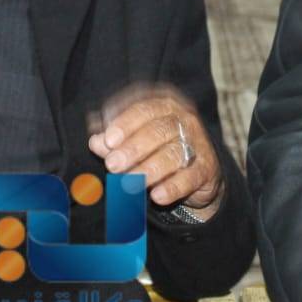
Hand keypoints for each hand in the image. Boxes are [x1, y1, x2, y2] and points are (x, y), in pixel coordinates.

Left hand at [88, 84, 224, 217]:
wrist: (199, 170)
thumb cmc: (159, 148)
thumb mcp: (135, 141)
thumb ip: (114, 141)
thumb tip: (95, 141)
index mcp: (164, 105)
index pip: (144, 109)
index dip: (125, 123)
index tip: (108, 139)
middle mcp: (184, 119)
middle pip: (158, 130)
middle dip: (133, 148)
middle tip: (112, 165)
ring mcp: (198, 143)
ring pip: (173, 154)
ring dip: (149, 169)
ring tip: (129, 183)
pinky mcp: (206, 168)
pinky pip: (190, 177)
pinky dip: (173, 187)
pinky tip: (157, 196)